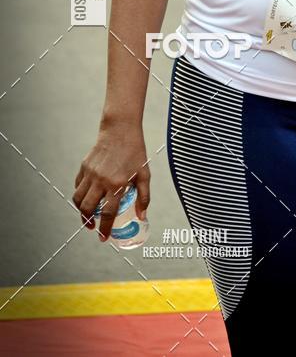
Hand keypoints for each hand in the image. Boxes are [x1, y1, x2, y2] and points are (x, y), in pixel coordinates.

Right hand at [72, 121, 149, 242]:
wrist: (120, 130)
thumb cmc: (135, 152)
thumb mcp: (145, 174)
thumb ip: (144, 197)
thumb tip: (142, 216)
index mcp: (117, 184)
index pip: (108, 213)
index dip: (105, 229)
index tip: (104, 238)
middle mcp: (101, 180)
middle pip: (88, 209)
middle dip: (88, 223)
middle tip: (93, 228)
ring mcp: (91, 173)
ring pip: (78, 199)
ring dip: (80, 211)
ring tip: (87, 216)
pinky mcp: (84, 166)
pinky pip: (78, 186)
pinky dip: (79, 195)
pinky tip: (86, 197)